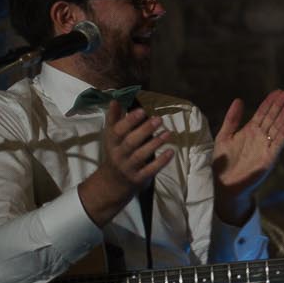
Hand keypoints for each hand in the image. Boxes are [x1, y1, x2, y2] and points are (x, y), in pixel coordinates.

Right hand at [77, 100, 172, 226]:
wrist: (112, 183)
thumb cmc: (116, 152)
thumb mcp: (112, 137)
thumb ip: (114, 118)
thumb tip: (115, 99)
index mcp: (112, 143)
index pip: (118, 131)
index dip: (129, 121)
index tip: (141, 111)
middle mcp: (119, 155)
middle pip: (130, 142)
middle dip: (144, 131)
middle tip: (158, 119)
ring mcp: (128, 167)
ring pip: (141, 156)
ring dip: (155, 144)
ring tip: (168, 132)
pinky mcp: (138, 178)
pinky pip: (150, 170)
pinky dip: (161, 161)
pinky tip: (171, 151)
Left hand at [212, 88, 283, 223]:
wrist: (224, 185)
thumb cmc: (223, 163)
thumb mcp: (224, 137)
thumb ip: (232, 119)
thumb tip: (239, 99)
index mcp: (250, 130)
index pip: (263, 112)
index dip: (270, 102)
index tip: (279, 91)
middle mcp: (260, 137)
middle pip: (273, 117)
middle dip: (280, 105)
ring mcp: (265, 146)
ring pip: (277, 127)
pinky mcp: (269, 158)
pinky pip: (278, 143)